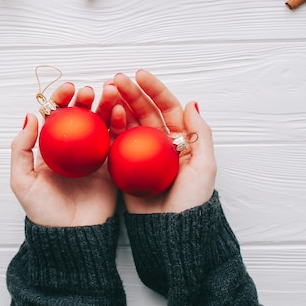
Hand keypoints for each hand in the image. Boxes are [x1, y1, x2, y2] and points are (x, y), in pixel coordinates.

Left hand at [10, 81, 120, 226]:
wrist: (72, 237)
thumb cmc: (44, 211)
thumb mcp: (22, 180)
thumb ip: (22, 148)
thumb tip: (30, 115)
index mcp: (51, 148)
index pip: (57, 117)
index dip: (61, 100)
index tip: (68, 89)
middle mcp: (74, 149)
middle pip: (81, 116)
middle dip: (85, 99)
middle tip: (89, 91)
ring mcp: (94, 156)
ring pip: (101, 123)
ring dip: (105, 104)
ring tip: (109, 93)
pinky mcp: (113, 165)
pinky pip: (117, 140)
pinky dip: (120, 123)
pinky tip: (121, 111)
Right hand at [113, 70, 215, 213]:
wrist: (169, 230)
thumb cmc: (190, 200)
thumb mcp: (204, 166)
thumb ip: (200, 134)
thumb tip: (191, 102)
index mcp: (181, 138)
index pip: (167, 107)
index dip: (154, 89)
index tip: (139, 75)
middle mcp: (159, 142)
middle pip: (145, 111)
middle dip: (131, 92)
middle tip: (116, 79)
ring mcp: (140, 153)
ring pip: (128, 123)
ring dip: (117, 105)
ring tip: (105, 91)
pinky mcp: (124, 166)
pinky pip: (115, 142)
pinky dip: (109, 128)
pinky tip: (101, 115)